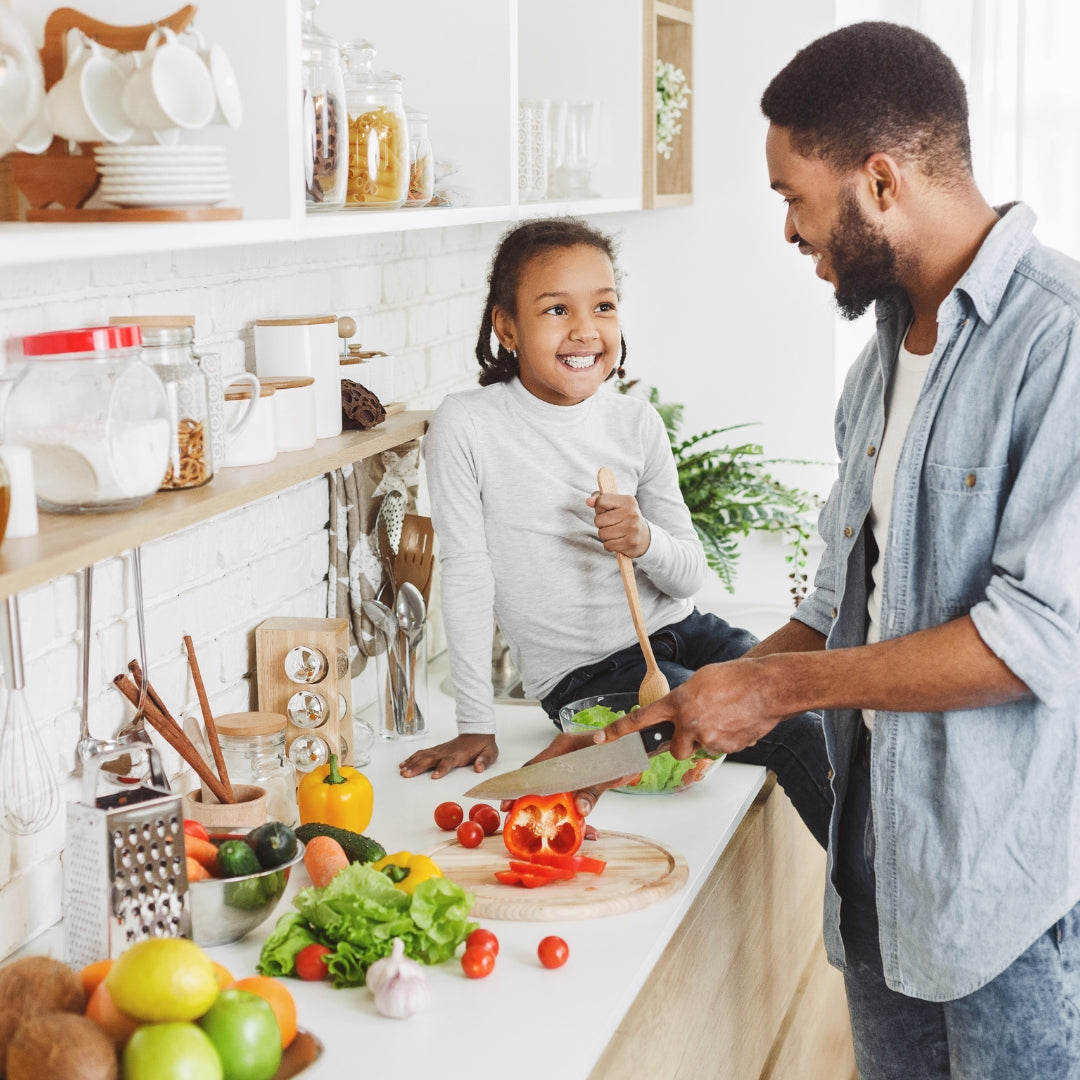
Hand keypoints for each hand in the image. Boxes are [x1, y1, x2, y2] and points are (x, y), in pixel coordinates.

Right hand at [399, 733, 498, 778]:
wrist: (478, 732)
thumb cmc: (483, 744)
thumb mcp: (490, 753)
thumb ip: (484, 760)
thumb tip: (479, 768)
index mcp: (459, 754)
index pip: (448, 762)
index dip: (441, 769)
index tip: (434, 776)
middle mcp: (447, 751)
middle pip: (430, 759)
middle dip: (418, 767)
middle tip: (407, 774)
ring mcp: (440, 750)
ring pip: (424, 755)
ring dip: (412, 763)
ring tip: (402, 771)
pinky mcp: (437, 750)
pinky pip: (423, 753)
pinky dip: (412, 758)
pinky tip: (404, 763)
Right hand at [497, 730, 635, 817]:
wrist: (639, 748)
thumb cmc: (624, 751)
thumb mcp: (608, 772)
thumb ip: (593, 790)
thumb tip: (580, 809)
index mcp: (564, 746)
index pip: (535, 766)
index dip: (521, 786)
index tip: (508, 802)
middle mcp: (562, 754)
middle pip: (538, 779)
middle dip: (529, 800)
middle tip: (516, 818)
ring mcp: (569, 766)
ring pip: (553, 789)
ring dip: (551, 809)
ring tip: (547, 829)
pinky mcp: (579, 777)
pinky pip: (569, 794)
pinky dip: (572, 810)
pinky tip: (582, 829)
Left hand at [586, 489, 649, 558]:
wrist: (644, 536)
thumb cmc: (624, 517)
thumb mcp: (615, 504)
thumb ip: (600, 498)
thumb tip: (589, 502)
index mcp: (628, 501)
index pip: (601, 501)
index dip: (600, 508)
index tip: (607, 511)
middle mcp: (632, 513)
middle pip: (599, 520)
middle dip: (601, 524)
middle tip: (611, 524)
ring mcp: (632, 529)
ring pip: (602, 534)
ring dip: (605, 535)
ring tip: (614, 532)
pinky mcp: (631, 543)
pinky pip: (607, 545)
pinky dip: (609, 544)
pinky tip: (617, 540)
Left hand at [595, 658, 784, 758]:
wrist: (767, 687)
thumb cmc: (736, 678)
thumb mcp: (700, 681)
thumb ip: (683, 700)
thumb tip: (678, 713)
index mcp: (679, 702)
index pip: (641, 719)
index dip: (619, 730)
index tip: (602, 738)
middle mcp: (689, 723)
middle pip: (674, 749)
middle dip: (682, 744)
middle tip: (697, 728)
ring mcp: (708, 738)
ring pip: (699, 749)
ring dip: (706, 740)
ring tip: (724, 719)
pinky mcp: (727, 748)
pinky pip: (719, 748)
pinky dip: (725, 739)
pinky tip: (736, 722)